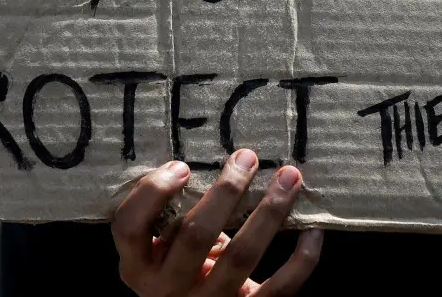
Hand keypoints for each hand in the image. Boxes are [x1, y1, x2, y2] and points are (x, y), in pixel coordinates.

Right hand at [112, 149, 322, 296]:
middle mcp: (167, 289)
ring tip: (289, 177)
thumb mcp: (164, 247)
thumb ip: (175, 215)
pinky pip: (278, 289)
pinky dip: (301, 261)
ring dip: (269, 211)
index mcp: (139, 266)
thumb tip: (221, 158)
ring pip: (241, 256)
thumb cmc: (181, 269)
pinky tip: (312, 232)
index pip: (130, 227)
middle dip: (226, 191)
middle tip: (248, 157)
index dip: (153, 193)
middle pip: (196, 236)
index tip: (181, 166)